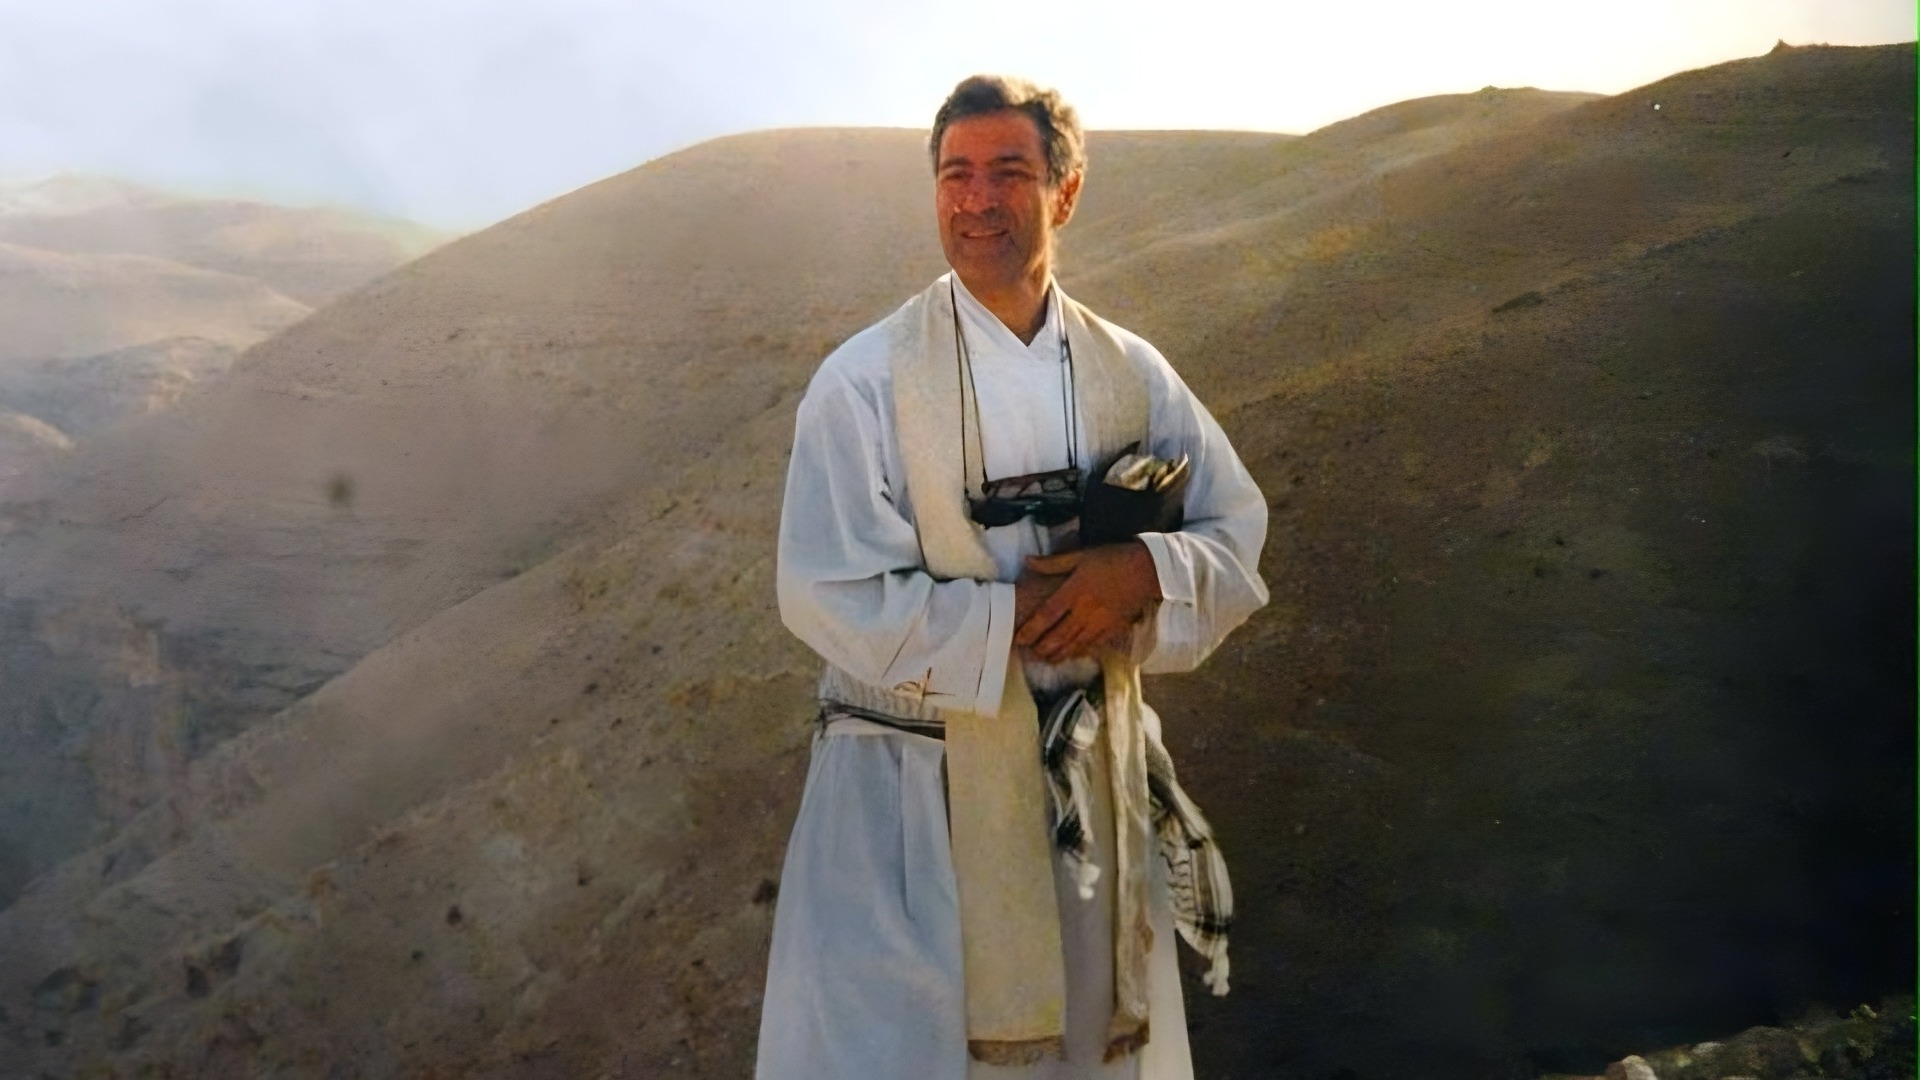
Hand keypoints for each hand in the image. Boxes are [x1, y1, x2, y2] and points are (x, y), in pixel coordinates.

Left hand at [1014, 542, 1161, 662]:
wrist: (1147, 570)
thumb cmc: (1112, 559)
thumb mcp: (1081, 555)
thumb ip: (1053, 562)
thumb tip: (1027, 561)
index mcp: (1075, 590)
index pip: (1048, 614)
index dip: (1032, 629)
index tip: (1019, 638)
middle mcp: (1085, 610)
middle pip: (1059, 635)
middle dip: (1042, 647)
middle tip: (1028, 653)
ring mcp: (1100, 622)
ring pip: (1074, 645)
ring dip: (1057, 654)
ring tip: (1044, 660)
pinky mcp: (1112, 629)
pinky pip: (1091, 646)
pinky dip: (1078, 653)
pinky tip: (1069, 656)